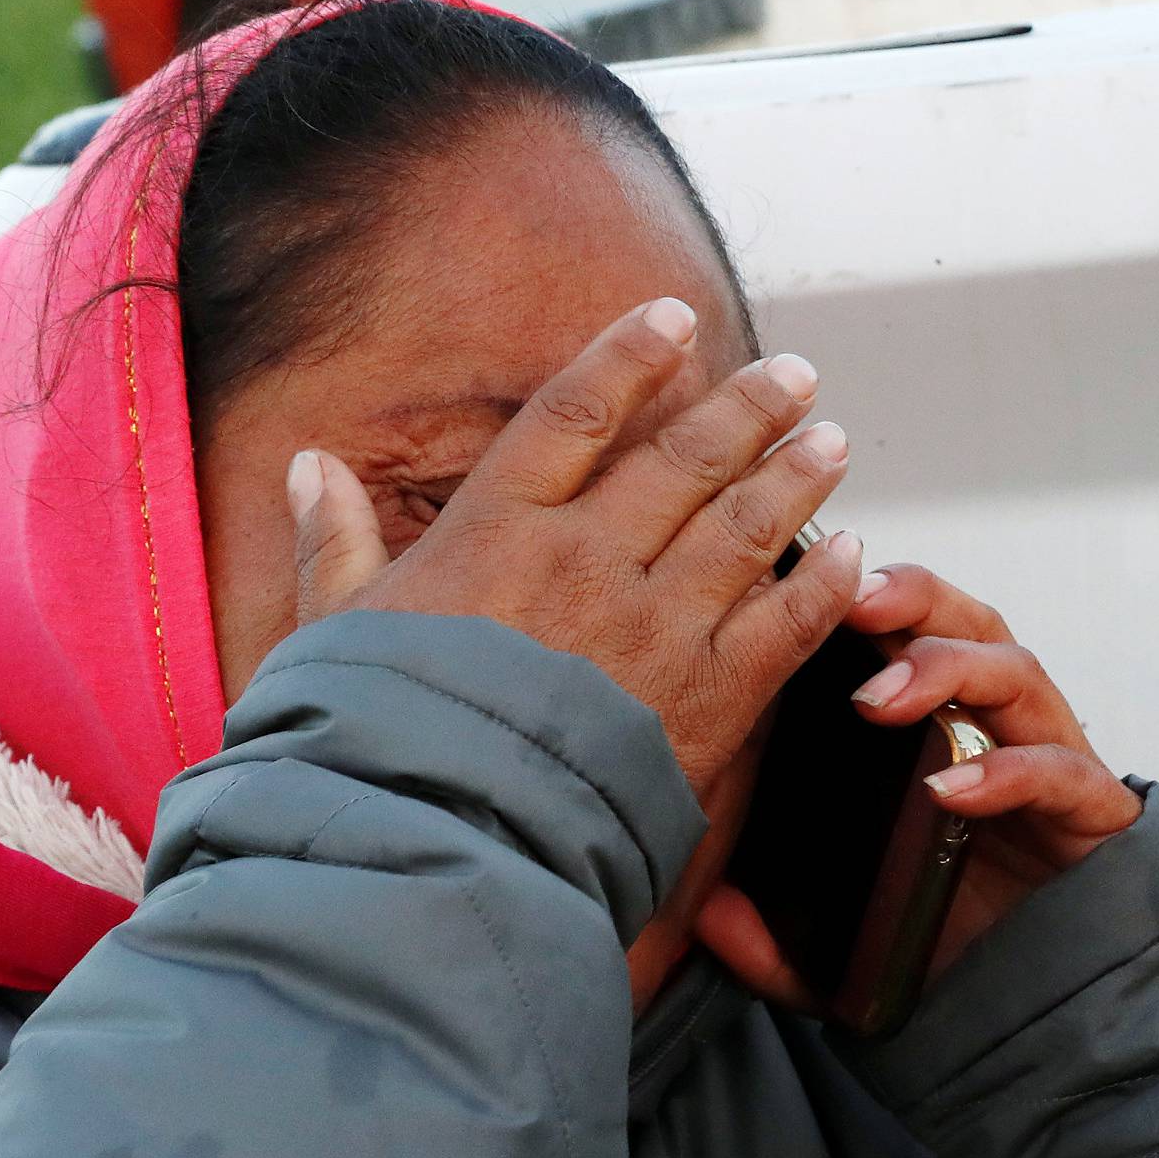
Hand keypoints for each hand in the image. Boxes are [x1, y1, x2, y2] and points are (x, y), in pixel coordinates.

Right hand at [286, 298, 862, 800]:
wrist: (437, 840)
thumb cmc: (374, 738)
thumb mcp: (334, 628)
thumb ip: (333, 542)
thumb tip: (307, 465)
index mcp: (495, 532)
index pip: (574, 414)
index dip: (626, 357)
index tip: (671, 318)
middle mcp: (586, 561)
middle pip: (683, 459)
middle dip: (746, 409)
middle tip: (796, 376)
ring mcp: (653, 627)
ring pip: (744, 528)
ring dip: (795, 479)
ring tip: (832, 442)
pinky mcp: (705, 702)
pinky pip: (782, 627)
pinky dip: (822, 587)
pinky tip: (851, 557)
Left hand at [697, 561, 1141, 1004]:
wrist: (1019, 994)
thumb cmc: (929, 928)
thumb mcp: (821, 939)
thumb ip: (763, 932)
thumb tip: (706, 918)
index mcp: (925, 718)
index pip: (898, 628)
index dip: (856, 593)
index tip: (795, 583)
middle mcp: (986, 719)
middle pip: (960, 620)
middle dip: (909, 600)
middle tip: (849, 607)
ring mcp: (1042, 754)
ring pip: (1012, 670)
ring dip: (947, 670)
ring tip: (881, 699)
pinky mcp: (1087, 807)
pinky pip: (1058, 769)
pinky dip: (1009, 771)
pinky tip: (954, 789)